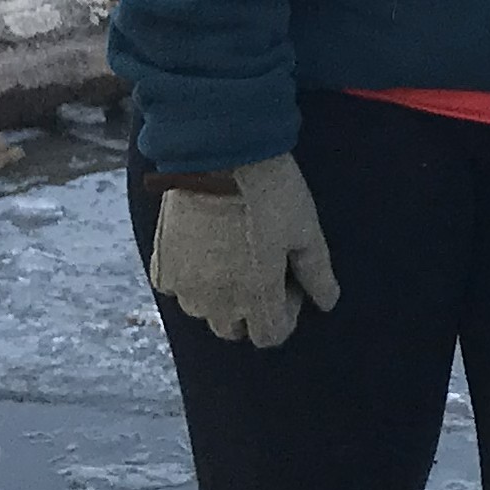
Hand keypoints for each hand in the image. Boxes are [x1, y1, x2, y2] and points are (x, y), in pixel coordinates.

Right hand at [146, 153, 341, 348]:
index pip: (270, 336)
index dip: (286, 313)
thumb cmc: (271, 191)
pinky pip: (177, 287)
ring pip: (203, 311)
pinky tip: (204, 249)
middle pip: (235, 329)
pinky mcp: (162, 265)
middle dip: (251, 308)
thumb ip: (317, 273)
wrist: (218, 153)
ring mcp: (185, 285)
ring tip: (232, 256)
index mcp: (257, 297)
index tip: (289, 282)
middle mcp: (217, 302)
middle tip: (261, 268)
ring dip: (219, 295)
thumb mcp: (306, 229)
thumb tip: (327, 303)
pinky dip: (190, 278)